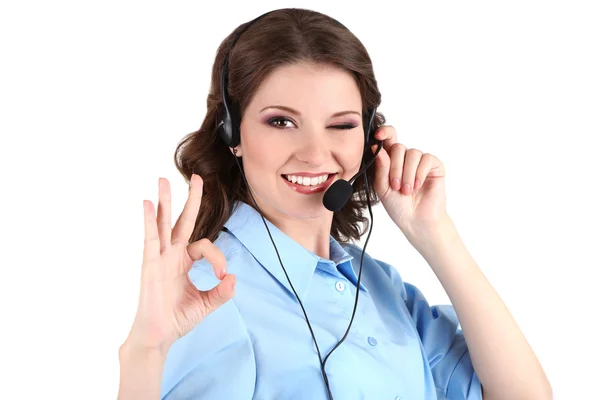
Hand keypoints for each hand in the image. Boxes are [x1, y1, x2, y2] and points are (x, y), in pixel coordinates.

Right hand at [123, 174, 235, 353]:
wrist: (159, 337)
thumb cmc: (177, 319)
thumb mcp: (206, 303)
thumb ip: (221, 292)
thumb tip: (234, 279)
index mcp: (183, 262)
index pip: (204, 246)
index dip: (218, 258)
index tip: (224, 277)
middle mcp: (171, 255)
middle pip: (182, 221)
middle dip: (190, 199)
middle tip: (197, 176)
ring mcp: (159, 258)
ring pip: (163, 224)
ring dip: (164, 202)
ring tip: (161, 180)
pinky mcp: (149, 265)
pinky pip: (150, 239)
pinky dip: (149, 222)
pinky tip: (148, 204)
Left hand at [371, 126, 450, 246]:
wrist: (416, 220)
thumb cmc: (398, 206)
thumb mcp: (383, 187)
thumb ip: (380, 168)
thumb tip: (377, 148)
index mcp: (391, 161)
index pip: (388, 140)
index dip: (384, 133)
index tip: (378, 135)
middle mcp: (405, 158)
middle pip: (398, 147)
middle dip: (395, 168)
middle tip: (396, 186)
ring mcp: (420, 161)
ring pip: (412, 153)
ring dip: (407, 173)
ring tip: (407, 190)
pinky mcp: (434, 166)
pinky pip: (426, 159)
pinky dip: (419, 172)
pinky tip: (417, 185)